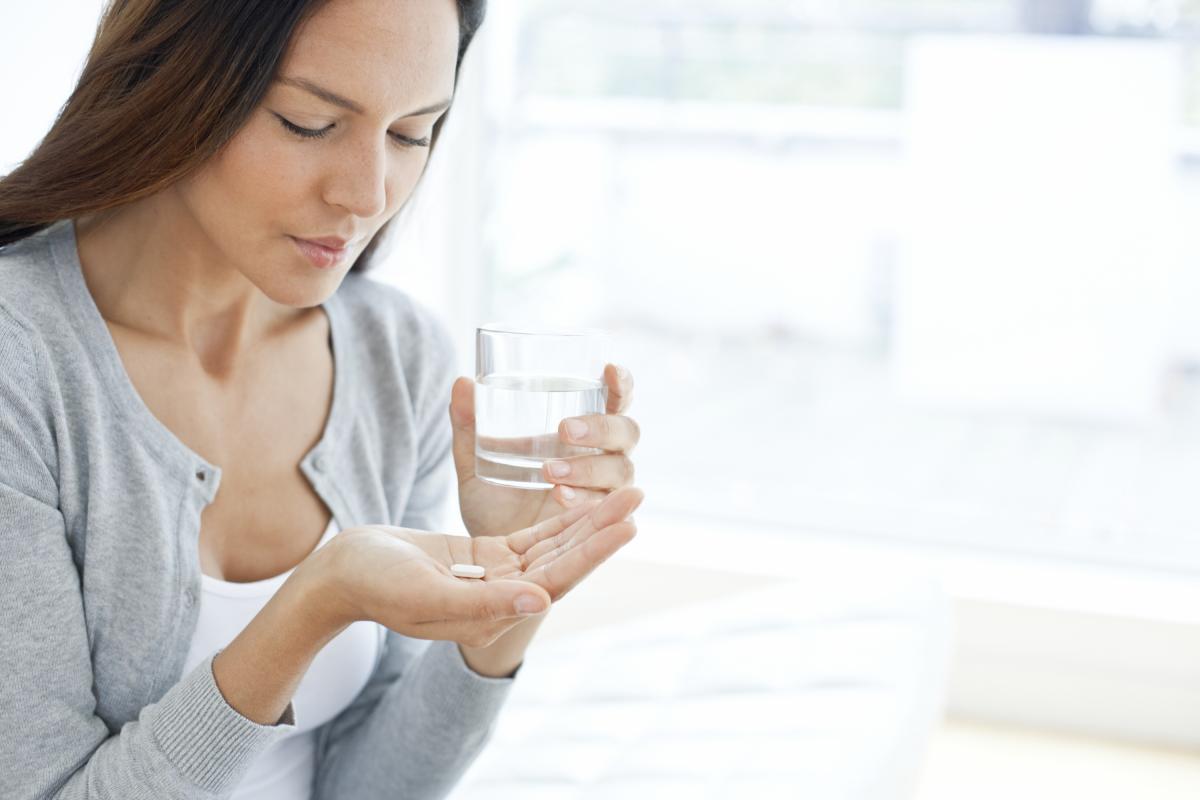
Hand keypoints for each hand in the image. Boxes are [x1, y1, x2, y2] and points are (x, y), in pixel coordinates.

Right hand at [308, 487, 642, 648]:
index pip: (556, 579)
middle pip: (563, 559)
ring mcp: (495, 577)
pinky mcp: (485, 557)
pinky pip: (531, 535)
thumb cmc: (375, 586)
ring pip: (552, 544)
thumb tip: (541, 599)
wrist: (341, 574)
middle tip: (639, 493)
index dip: (593, 550)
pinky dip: (557, 517)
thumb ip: (483, 601)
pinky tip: (582, 496)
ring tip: (624, 491)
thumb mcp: (426, 594)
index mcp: (492, 614)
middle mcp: (502, 599)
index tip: (629, 523)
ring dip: (587, 519)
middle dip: (602, 528)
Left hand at [450, 363, 641, 536]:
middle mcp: (605, 455)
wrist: (492, 546)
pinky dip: (585, 499)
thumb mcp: (475, 459)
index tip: (609, 369)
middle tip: (565, 430)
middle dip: (600, 428)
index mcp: (586, 430)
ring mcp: (607, 490)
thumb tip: (462, 382)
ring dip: (588, 466)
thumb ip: (468, 423)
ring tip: (550, 472)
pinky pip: (609, 508)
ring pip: (619, 469)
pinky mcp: (602, 522)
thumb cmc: (494, 497)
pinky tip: (559, 497)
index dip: (622, 384)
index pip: (617, 400)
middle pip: (626, 432)